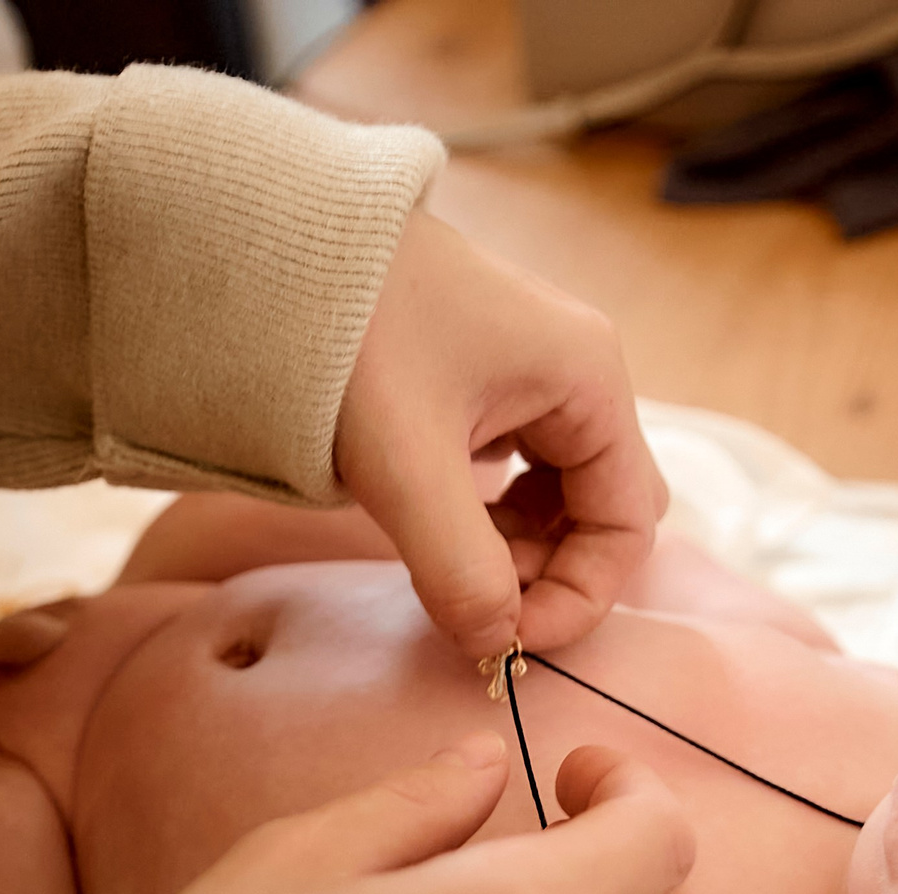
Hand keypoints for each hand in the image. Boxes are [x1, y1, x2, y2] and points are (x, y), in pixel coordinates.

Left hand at [336, 212, 667, 661]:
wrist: (268, 242)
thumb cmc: (346, 332)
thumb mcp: (405, 465)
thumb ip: (459, 568)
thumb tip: (493, 646)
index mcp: (589, 379)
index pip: (629, 524)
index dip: (579, 597)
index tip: (507, 639)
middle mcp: (576, 372)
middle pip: (600, 510)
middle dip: (548, 572)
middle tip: (470, 600)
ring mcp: (529, 373)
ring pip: (555, 494)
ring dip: (512, 548)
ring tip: (441, 563)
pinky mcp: (482, 379)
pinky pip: (513, 469)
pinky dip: (483, 515)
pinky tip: (428, 521)